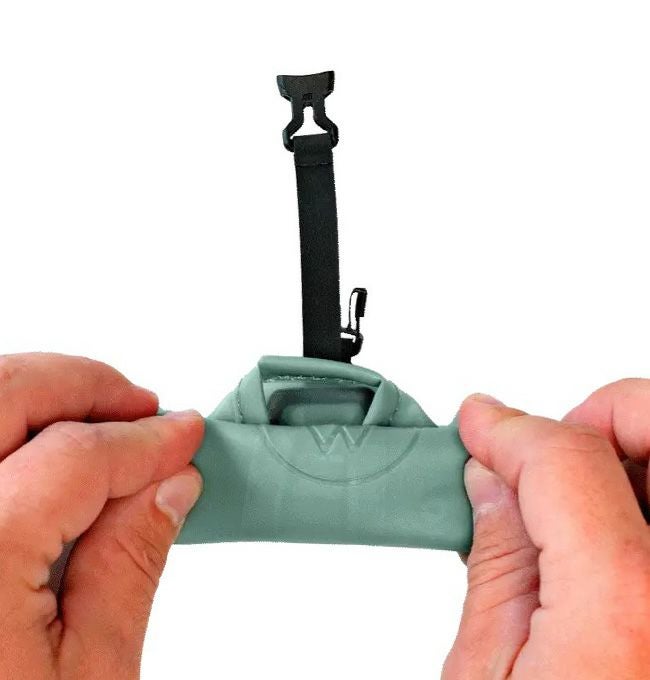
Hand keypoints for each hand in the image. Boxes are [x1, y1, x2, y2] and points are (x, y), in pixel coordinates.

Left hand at [0, 353, 203, 679]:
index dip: (145, 440)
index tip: (183, 435)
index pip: (77, 456)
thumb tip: (169, 487)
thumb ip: (132, 563)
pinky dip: (0, 425)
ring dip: (37, 393)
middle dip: (85, 385)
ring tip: (95, 420)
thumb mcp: (88, 678)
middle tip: (139, 407)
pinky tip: (34, 447)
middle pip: (5, 394)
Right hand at [443, 381, 649, 679]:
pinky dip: (641, 500)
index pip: (569, 459)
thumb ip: (497, 563)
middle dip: (601, 415)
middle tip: (550, 446)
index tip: (480, 427)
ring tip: (577, 492)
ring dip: (628, 452)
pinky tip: (608, 531)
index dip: (510, 431)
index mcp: (624, 605)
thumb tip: (491, 482)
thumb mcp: (486, 676)